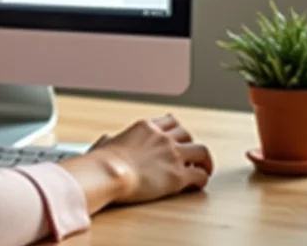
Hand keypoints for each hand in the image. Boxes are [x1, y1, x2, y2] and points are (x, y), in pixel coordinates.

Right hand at [61, 114, 212, 212]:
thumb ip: (111, 139)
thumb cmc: (102, 161)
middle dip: (190, 145)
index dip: (177, 130)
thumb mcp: (106, 142)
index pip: (170, 120)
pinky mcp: (178, 176)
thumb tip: (107, 141)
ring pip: (201, 151)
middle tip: (189, 157)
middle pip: (187, 133)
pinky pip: (201, 175)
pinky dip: (202, 179)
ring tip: (202, 170)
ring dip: (203, 160)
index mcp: (145, 126)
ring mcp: (172, 154)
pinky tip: (195, 186)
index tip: (177, 139)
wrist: (108, 172)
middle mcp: (162, 136)